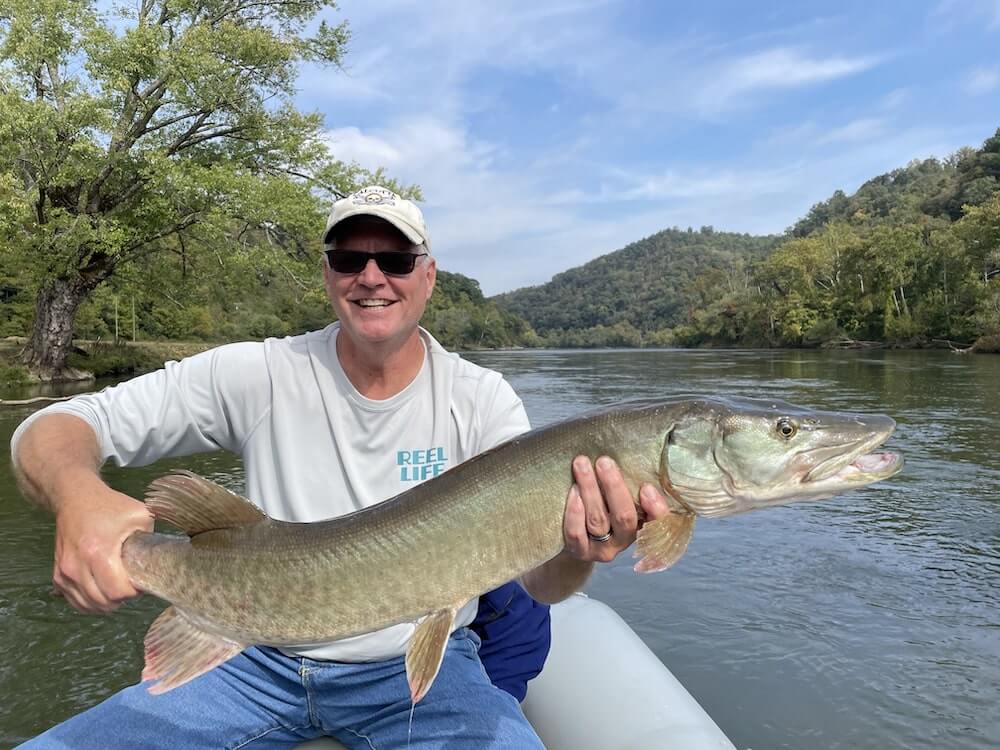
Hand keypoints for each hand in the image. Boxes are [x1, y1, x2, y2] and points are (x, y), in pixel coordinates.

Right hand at [52, 478, 152, 612]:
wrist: (75, 498)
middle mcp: (77, 566)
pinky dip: (89, 602)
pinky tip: (101, 592)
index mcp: (98, 552)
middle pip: (102, 602)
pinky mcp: (58, 575)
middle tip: (130, 585)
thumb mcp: (139, 515)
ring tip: (117, 588)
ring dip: (105, 603)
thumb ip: (151, 538)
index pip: (117, 592)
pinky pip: (74, 600)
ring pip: (87, 605)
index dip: (133, 592)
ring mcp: (64, 572)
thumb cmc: (108, 505)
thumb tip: (162, 558)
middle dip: (121, 598)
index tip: (140, 582)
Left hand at [563, 455, 670, 562]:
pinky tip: (573, 491)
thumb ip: (629, 483)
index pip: (659, 522)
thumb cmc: (604, 507)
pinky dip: (574, 512)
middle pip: (624, 517)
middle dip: (613, 487)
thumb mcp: (621, 497)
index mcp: (643, 526)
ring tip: (581, 466)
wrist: (577, 537)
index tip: (647, 488)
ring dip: (589, 490)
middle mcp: (625, 540)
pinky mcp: (581, 552)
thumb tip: (627, 450)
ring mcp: (603, 549)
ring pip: (598, 520)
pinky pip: (577, 534)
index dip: (655, 509)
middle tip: (604, 461)